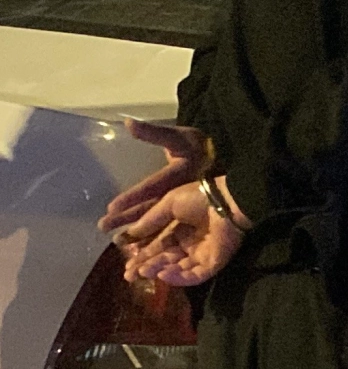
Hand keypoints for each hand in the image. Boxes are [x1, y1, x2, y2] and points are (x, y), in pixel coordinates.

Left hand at [98, 119, 215, 233]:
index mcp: (177, 174)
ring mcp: (181, 205)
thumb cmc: (200, 147)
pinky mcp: (182, 213)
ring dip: (136, 232)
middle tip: (103, 226)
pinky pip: (166, 228)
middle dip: (127, 218)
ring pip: (157, 222)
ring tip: (114, 240)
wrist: (222, 160)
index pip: (151, 186)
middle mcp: (178, 193)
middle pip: (149, 208)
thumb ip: (154, 132)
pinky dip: (151, 236)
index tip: (112, 206)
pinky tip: (136, 245)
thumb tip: (129, 123)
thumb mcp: (180, 137)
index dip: (133, 196)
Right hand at [117, 181, 245, 286]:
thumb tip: (130, 234)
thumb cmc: (198, 198)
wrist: (226, 202)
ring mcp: (201, 254)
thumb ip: (151, 221)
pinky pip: (195, 275)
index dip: (141, 255)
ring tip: (144, 273)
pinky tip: (164, 275)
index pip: (156, 247)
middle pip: (164, 260)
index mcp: (178, 230)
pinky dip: (180, 278)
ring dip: (160, 272)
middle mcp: (188, 244)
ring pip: (177, 269)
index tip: (126, 263)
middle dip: (146, 267)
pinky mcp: (213, 263)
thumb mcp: (168, 205)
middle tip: (129, 276)